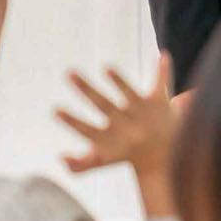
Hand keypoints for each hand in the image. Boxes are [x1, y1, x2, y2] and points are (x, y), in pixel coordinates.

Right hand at [55, 52, 178, 178]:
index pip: (87, 130)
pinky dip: (163, 70)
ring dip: (119, 81)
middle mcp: (126, 124)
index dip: (71, 121)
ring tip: (106, 67)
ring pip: (130, 94)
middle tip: (69, 73)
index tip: (55, 110)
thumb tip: (61, 158)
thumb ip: (80, 165)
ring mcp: (143, 112)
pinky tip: (163, 55)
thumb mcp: (102, 161)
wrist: (164, 157)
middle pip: (103, 105)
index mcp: (110, 139)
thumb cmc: (123, 155)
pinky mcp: (159, 102)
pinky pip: (160, 83)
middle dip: (85, 89)